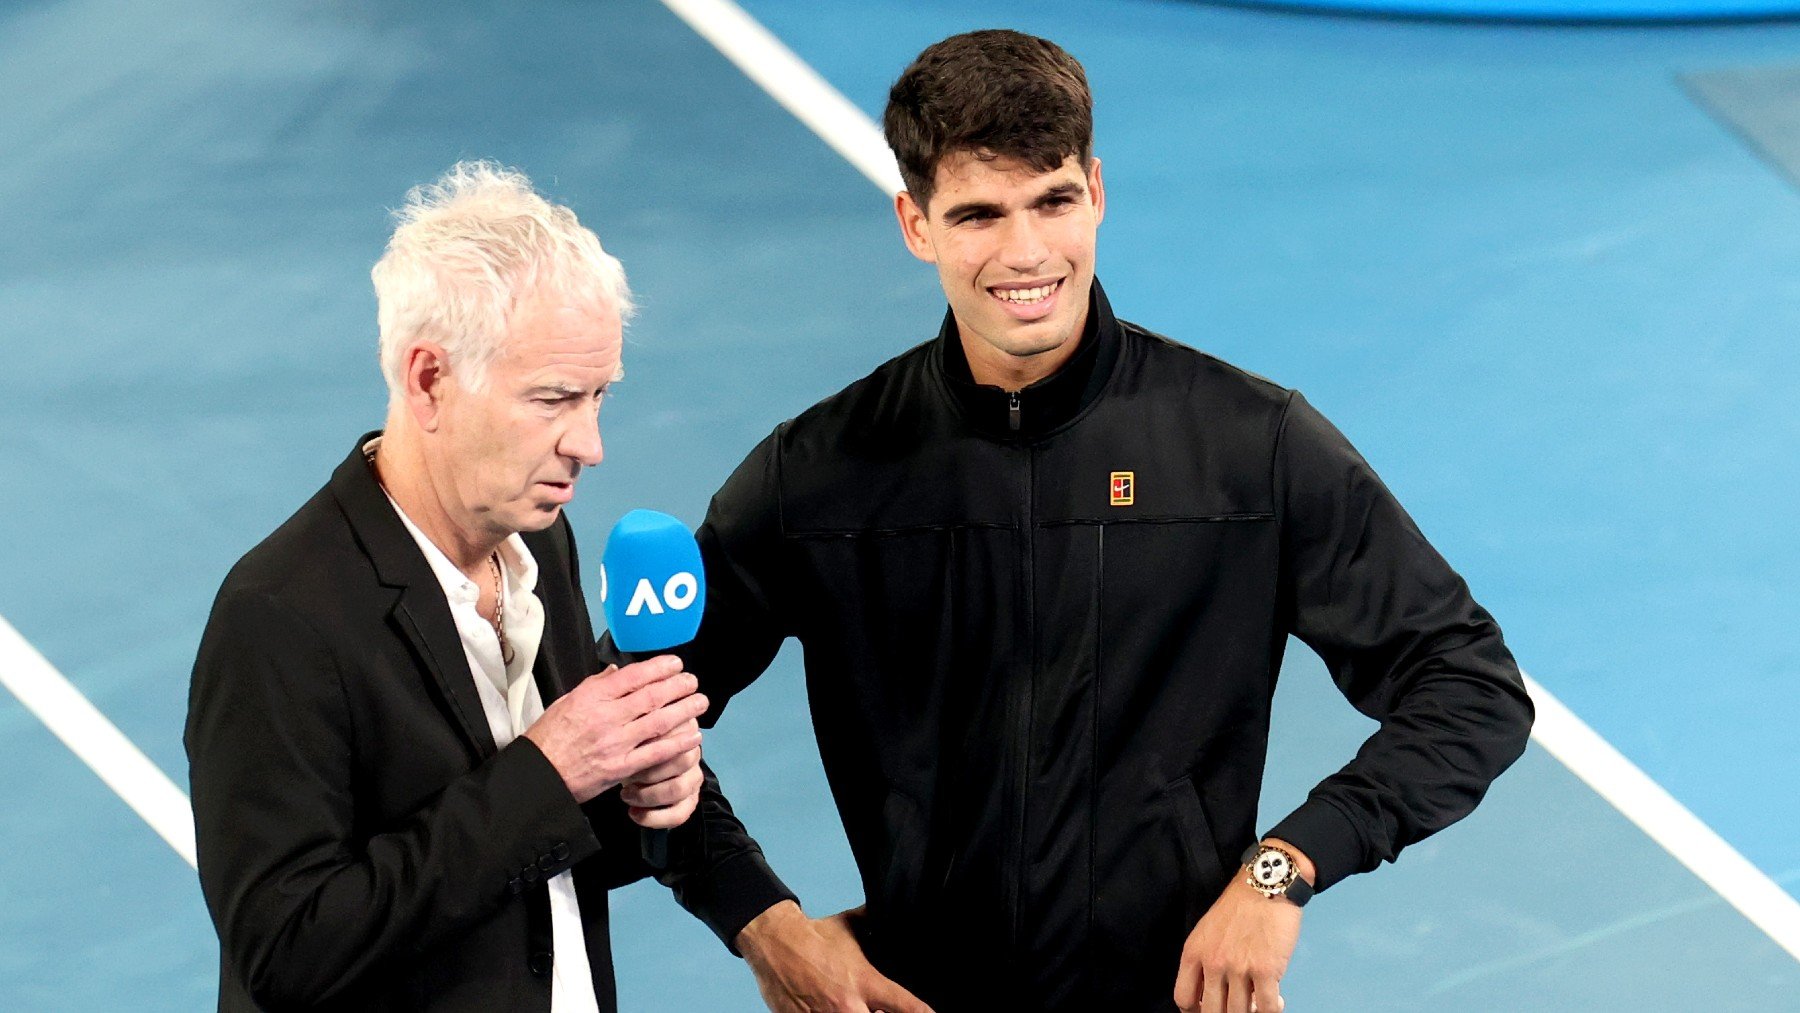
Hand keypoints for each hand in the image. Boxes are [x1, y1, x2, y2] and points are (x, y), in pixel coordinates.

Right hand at [523, 656, 707, 803]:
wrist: (537, 775)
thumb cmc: (548, 738)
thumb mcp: (565, 702)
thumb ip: (594, 685)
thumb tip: (616, 670)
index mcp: (591, 697)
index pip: (633, 676)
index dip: (659, 668)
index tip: (676, 664)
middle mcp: (606, 716)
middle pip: (651, 696)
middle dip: (678, 686)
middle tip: (693, 681)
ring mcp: (615, 743)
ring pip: (659, 722)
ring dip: (684, 710)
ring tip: (701, 702)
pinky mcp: (620, 768)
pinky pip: (655, 754)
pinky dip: (677, 744)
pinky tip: (693, 736)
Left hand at [619, 732, 702, 827]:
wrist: (632, 759)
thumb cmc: (633, 742)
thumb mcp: (635, 730)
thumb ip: (641, 724)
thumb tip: (639, 714)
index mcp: (684, 729)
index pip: (679, 736)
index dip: (654, 746)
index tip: (630, 751)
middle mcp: (694, 752)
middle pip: (682, 761)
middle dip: (650, 772)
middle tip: (626, 775)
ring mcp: (694, 777)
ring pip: (679, 789)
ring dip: (649, 796)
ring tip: (626, 795)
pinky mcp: (690, 800)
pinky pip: (680, 814)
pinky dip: (655, 818)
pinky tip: (635, 814)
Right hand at [736, 901, 933, 1012]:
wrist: (775, 942)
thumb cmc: (812, 936)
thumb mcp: (850, 926)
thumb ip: (873, 922)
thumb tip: (886, 910)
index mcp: (866, 983)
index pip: (908, 1007)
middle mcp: (850, 1006)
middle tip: (876, 1005)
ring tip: (851, 1005)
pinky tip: (827, 1007)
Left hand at [1173, 842, 1309, 1012]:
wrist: (1266, 885)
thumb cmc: (1239, 906)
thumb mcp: (1207, 931)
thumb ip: (1204, 960)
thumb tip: (1214, 992)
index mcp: (1194, 953)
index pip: (1183, 998)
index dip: (1195, 1012)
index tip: (1207, 1010)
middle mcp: (1213, 963)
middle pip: (1211, 1012)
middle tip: (1238, 1007)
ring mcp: (1239, 968)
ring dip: (1250, 1012)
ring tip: (1256, 1003)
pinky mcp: (1266, 970)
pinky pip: (1266, 1008)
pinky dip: (1271, 1010)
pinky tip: (1275, 1001)